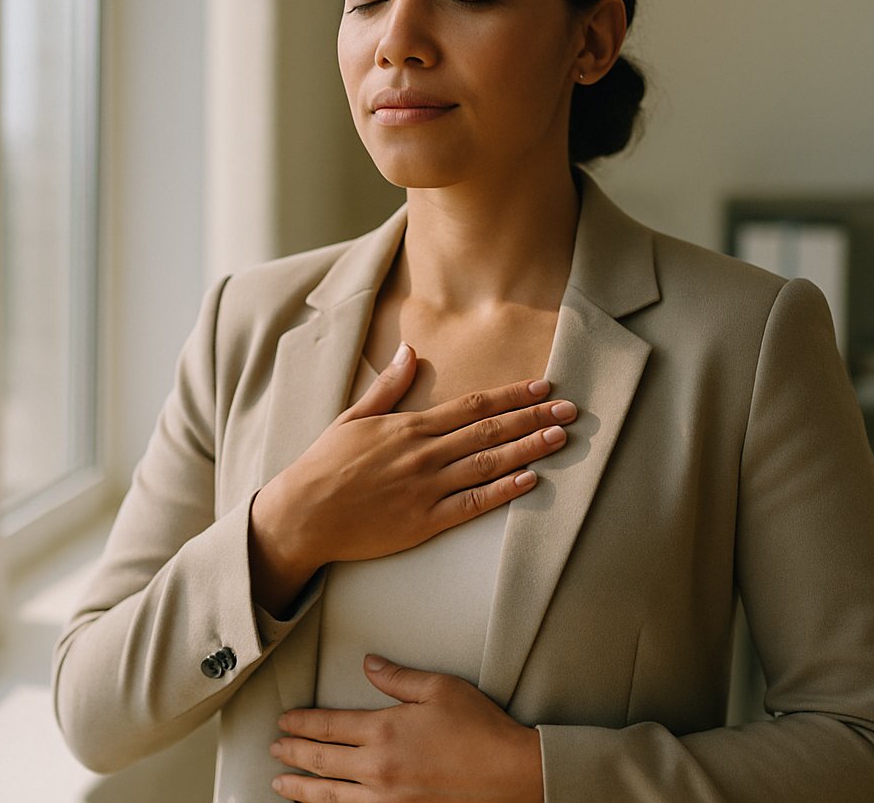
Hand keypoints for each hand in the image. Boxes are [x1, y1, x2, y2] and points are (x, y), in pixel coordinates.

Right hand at [249, 344, 576, 613]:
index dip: (511, 395)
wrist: (303, 514)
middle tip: (570, 409)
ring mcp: (426, 488)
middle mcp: (424, 454)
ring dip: (528, 448)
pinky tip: (530, 480)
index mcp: (409, 427)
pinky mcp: (424, 521)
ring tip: (560, 438)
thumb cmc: (325, 465)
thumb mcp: (353, 417)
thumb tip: (409, 351)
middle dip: (533, 417)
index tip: (542, 387)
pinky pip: (473, 505)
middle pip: (490, 430)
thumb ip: (388, 387)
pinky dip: (504, 492)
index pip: (472, 405)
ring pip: (489, 463)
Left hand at [270, 655, 543, 802]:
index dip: (302, 722)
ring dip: (301, 790)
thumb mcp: (439, 688)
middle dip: (292, 753)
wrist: (513, 775)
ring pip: (330, 796)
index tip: (284, 720)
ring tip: (280, 784)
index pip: (328, 726)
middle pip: (321, 761)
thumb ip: (397, 677)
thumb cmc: (480, 730)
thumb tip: (368, 663)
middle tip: (274, 748)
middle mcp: (378, 769)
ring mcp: (388, 800)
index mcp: (385, 731)